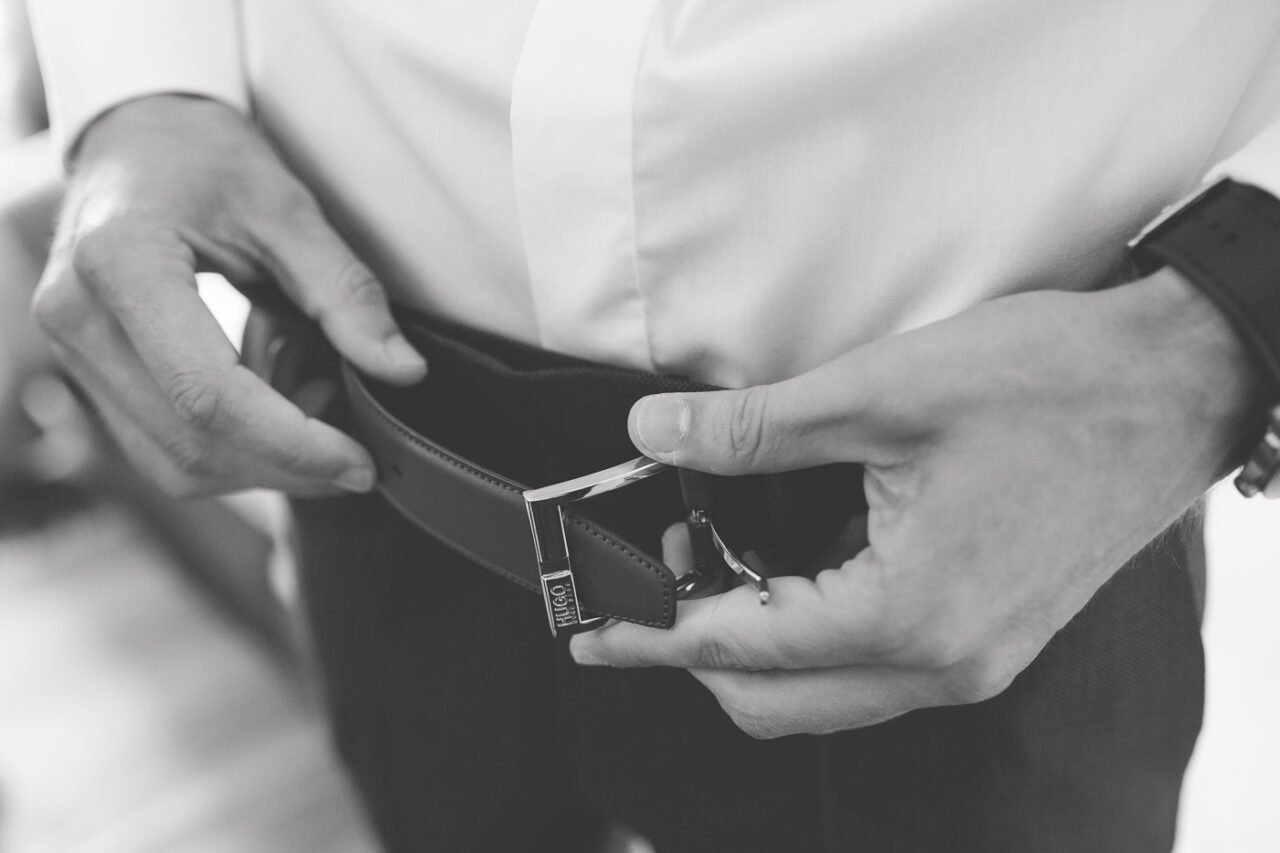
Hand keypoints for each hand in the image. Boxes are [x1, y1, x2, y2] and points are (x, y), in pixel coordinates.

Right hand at [32, 95, 425, 496]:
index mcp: (121, 263)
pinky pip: (162, 446)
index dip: (293, 445)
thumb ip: (345, 293)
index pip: (208, 394)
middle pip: (190, 443)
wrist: (134, 135)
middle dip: (287, 465)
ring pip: (173, 463)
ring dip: (262, 462)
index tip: (360, 463)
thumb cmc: (204, 157)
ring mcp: (73, 352)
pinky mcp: (89, 373)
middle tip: (357, 453)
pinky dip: (234, 447)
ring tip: (318, 401)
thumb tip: (403, 372)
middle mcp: (78, 318)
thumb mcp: (287, 208)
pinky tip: (281, 398)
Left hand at [571, 269, 1260, 737]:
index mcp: (912, 615)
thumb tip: (656, 434)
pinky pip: (871, 666)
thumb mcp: (880, 394)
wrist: (1176, 383)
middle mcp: (945, 662)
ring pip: (823, 693)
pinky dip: (812, 633)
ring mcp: (973, 657)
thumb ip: (752, 429)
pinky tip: (788, 568)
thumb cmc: (1054, 385)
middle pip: (775, 700)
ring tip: (710, 569)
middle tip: (644, 591)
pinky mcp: (987, 634)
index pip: (741, 649)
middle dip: (693, 654)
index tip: (592, 633)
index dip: (651, 637)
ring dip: (754, 647)